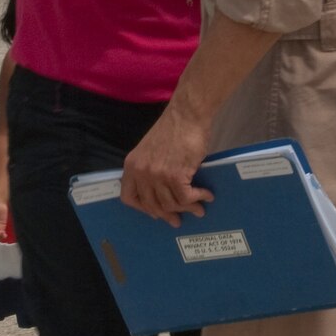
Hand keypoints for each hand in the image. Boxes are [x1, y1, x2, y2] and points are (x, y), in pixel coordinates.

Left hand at [120, 108, 213, 227]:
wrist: (187, 115)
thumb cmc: (173, 129)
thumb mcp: (150, 150)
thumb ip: (150, 170)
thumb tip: (162, 193)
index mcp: (132, 166)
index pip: (128, 197)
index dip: (142, 208)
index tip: (155, 212)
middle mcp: (141, 173)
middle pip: (152, 205)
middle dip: (167, 215)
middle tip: (177, 220)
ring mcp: (157, 175)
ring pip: (171, 204)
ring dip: (188, 208)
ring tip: (199, 209)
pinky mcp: (176, 175)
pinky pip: (187, 197)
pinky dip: (199, 199)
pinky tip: (206, 196)